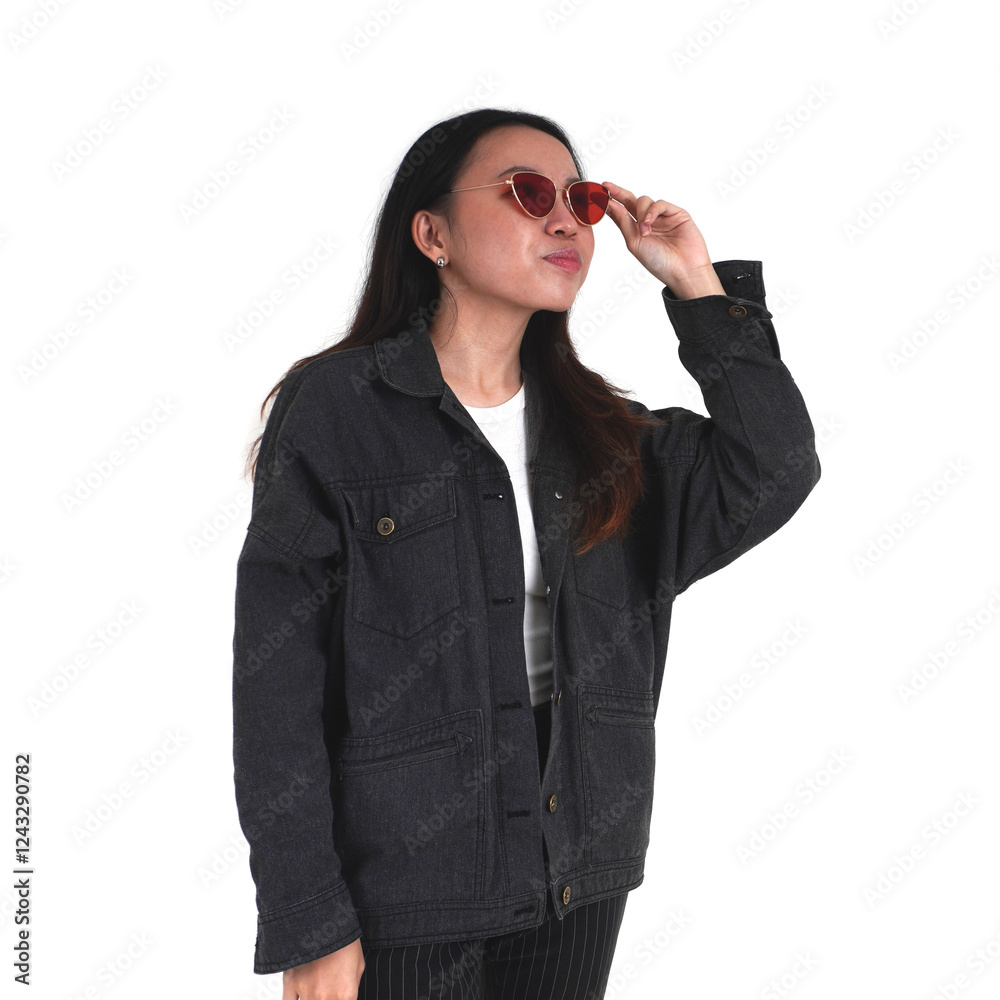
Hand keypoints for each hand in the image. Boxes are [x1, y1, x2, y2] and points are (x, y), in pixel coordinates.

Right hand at [282, 937, 364, 999]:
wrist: (327, 916)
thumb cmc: (345, 938)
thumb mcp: (358, 966)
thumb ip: (351, 989)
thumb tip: (345, 997)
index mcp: (345, 995)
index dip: (339, 999)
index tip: (337, 995)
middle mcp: (325, 997)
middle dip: (326, 997)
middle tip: (326, 989)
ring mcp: (306, 991)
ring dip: (313, 998)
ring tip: (317, 987)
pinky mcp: (290, 981)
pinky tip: (302, 994)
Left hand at [601, 181, 723, 296]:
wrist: (682, 271)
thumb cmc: (659, 262)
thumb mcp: (634, 242)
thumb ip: (623, 222)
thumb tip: (610, 205)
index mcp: (636, 230)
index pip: (621, 211)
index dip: (610, 202)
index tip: (597, 194)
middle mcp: (648, 221)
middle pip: (631, 201)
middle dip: (619, 193)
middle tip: (607, 187)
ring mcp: (662, 216)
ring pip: (644, 201)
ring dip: (640, 213)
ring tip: (644, 231)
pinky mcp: (676, 213)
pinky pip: (660, 204)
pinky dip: (652, 211)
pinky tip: (649, 222)